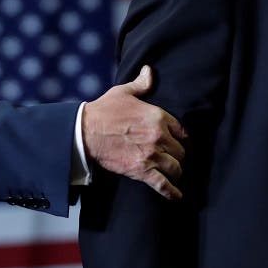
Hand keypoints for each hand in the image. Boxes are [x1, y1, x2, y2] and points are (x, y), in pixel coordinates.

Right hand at [82, 65, 187, 198]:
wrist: (85, 132)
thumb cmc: (104, 110)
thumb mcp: (124, 92)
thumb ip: (141, 84)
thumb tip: (149, 71)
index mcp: (158, 116)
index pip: (181, 130)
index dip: (181, 137)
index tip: (180, 142)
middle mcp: (158, 136)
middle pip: (180, 151)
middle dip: (178, 155)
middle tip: (174, 159)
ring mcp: (151, 155)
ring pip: (176, 168)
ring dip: (176, 171)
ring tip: (175, 174)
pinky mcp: (141, 171)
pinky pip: (163, 184)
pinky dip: (172, 192)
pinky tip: (177, 196)